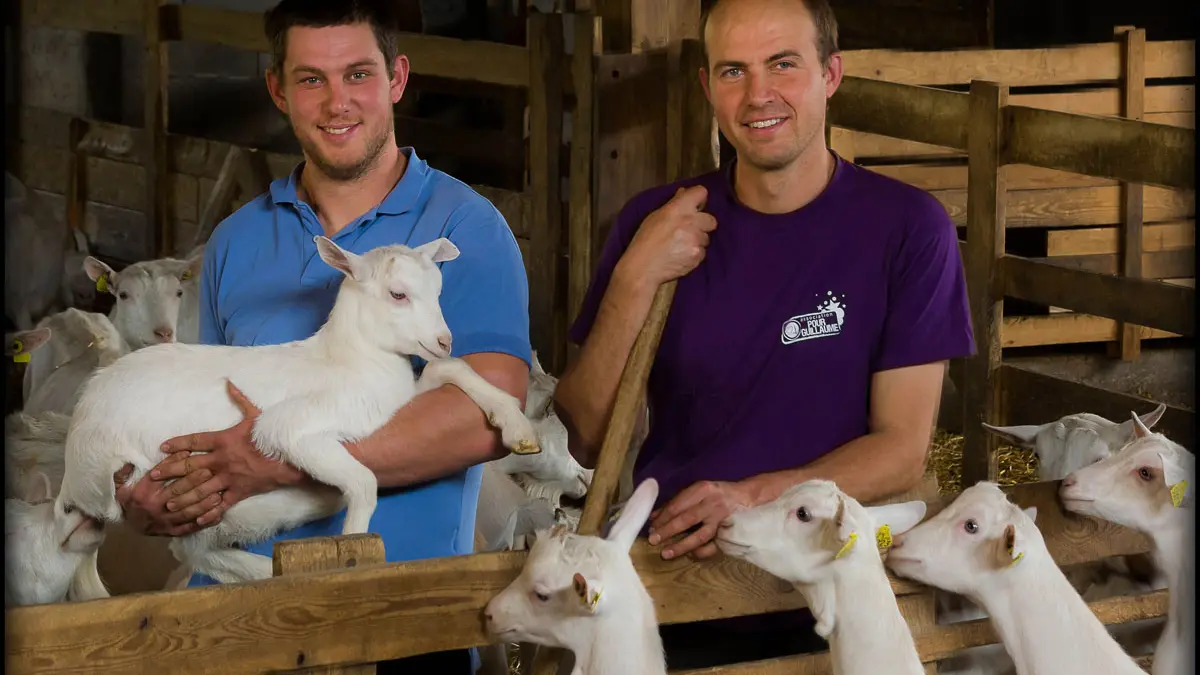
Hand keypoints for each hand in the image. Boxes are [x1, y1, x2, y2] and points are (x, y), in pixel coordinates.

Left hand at [116, 380, 302, 534]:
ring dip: (183, 496)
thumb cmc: (272, 436)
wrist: (289, 457)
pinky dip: (209, 513)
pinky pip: (221, 505)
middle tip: (154, 477)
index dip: (177, 444)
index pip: (195, 442)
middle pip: (190, 467)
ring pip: (200, 489)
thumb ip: (240, 400)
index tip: (162, 447)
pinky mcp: (238, 492)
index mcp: (223, 440)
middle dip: (170, 472)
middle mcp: (221, 460)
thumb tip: (229, 383)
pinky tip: (196, 519)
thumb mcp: (256, 415)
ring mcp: (229, 478)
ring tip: (168, 503)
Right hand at [616, 185, 717, 287]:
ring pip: (706, 238)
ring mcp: (696, 239)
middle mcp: (691, 221)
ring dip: (697, 241)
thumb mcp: (655, 217)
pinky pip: (702, 253)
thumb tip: (684, 192)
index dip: (699, 199)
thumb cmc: (645, 241)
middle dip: (703, 224)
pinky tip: (681, 256)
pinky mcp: (698, 255)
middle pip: (711, 219)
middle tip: (689, 230)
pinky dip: (694, 254)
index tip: (696, 205)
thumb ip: (673, 204)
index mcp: (678, 208)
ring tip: (681, 246)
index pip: (701, 192)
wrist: (643, 268)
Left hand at [647, 479, 756, 560]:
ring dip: (682, 545)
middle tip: (653, 540)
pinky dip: (701, 552)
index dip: (662, 517)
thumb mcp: (697, 491)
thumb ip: (677, 502)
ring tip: (666, 553)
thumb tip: (653, 517)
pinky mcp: (729, 532)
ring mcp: (722, 519)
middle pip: (687, 519)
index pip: (678, 505)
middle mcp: (712, 503)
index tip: (650, 527)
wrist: (747, 495)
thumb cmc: (716, 493)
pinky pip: (714, 546)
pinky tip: (689, 555)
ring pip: (700, 535)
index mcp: (702, 490)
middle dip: (668, 531)